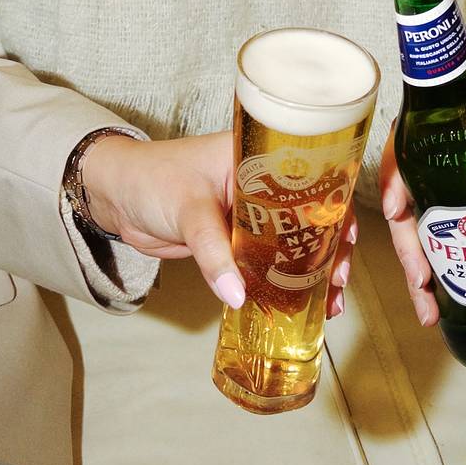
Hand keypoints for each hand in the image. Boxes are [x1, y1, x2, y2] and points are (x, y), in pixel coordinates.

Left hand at [80, 131, 355, 317]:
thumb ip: (211, 250)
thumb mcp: (187, 208)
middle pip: (311, 217)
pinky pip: (269, 262)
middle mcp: (263, 185)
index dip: (336, 207)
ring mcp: (252, 215)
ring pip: (294, 243)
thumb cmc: (152, 179)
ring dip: (313, 272)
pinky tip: (298, 305)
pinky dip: (284, 282)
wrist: (117, 196)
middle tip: (339, 282)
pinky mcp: (237, 241)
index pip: (310, 179)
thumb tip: (238, 294)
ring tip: (328, 302)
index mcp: (258, 159)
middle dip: (331, 249)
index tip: (348, 238)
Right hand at [380, 101, 465, 326]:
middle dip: (406, 245)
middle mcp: (445, 163)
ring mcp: (449, 193)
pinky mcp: (460, 219)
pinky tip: (435, 301)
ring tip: (428, 308)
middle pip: (405, 199)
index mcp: (460, 136)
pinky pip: (433, 243)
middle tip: (420, 280)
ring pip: (414, 228)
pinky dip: (431, 274)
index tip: (396, 210)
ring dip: (414, 268)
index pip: (408, 146)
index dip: (393, 177)